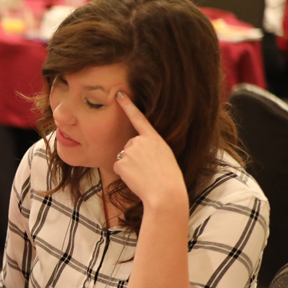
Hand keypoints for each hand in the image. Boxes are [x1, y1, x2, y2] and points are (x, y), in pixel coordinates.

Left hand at [113, 92, 187, 210]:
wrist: (165, 193)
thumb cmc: (169, 178)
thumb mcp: (165, 155)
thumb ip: (150, 147)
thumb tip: (133, 149)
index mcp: (154, 138)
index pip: (139, 118)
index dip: (128, 105)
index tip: (119, 94)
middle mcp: (139, 141)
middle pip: (130, 146)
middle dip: (134, 157)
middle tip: (148, 169)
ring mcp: (128, 150)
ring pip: (123, 157)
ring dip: (130, 166)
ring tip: (144, 175)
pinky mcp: (120, 162)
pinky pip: (119, 167)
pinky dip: (124, 174)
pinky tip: (136, 178)